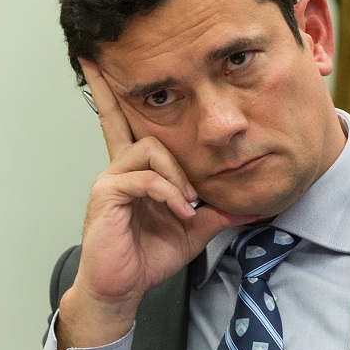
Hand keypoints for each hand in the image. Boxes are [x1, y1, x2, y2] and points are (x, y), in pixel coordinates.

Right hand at [56, 58, 255, 349]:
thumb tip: (252, 205)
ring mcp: (111, 177)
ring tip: (186, 202)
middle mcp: (120, 164)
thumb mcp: (192, 226)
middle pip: (123, 117)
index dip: (110, 93)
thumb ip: (215, 209)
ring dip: (176, 174)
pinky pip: (145, 177)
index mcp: (138, 167)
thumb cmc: (151, 253)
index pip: (123, 122)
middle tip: (139, 110)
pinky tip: (180, 210)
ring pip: (151, 147)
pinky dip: (169, 193)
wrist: (125, 287)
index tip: (97, 63)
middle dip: (113, 93)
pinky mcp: (107, 193)